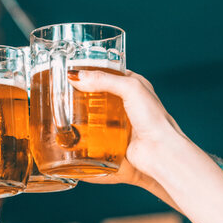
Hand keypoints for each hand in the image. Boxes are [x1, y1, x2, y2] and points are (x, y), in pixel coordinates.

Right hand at [68, 69, 183, 179]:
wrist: (158, 151)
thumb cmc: (154, 119)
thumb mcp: (130, 88)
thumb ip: (104, 79)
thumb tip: (77, 76)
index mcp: (134, 84)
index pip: (107, 71)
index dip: (91, 71)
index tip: (72, 72)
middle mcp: (127, 101)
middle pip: (98, 92)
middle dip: (82, 92)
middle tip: (64, 91)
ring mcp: (120, 119)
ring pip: (95, 111)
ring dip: (82, 110)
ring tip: (64, 107)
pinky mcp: (114, 135)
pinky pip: (96, 129)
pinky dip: (85, 127)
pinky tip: (74, 126)